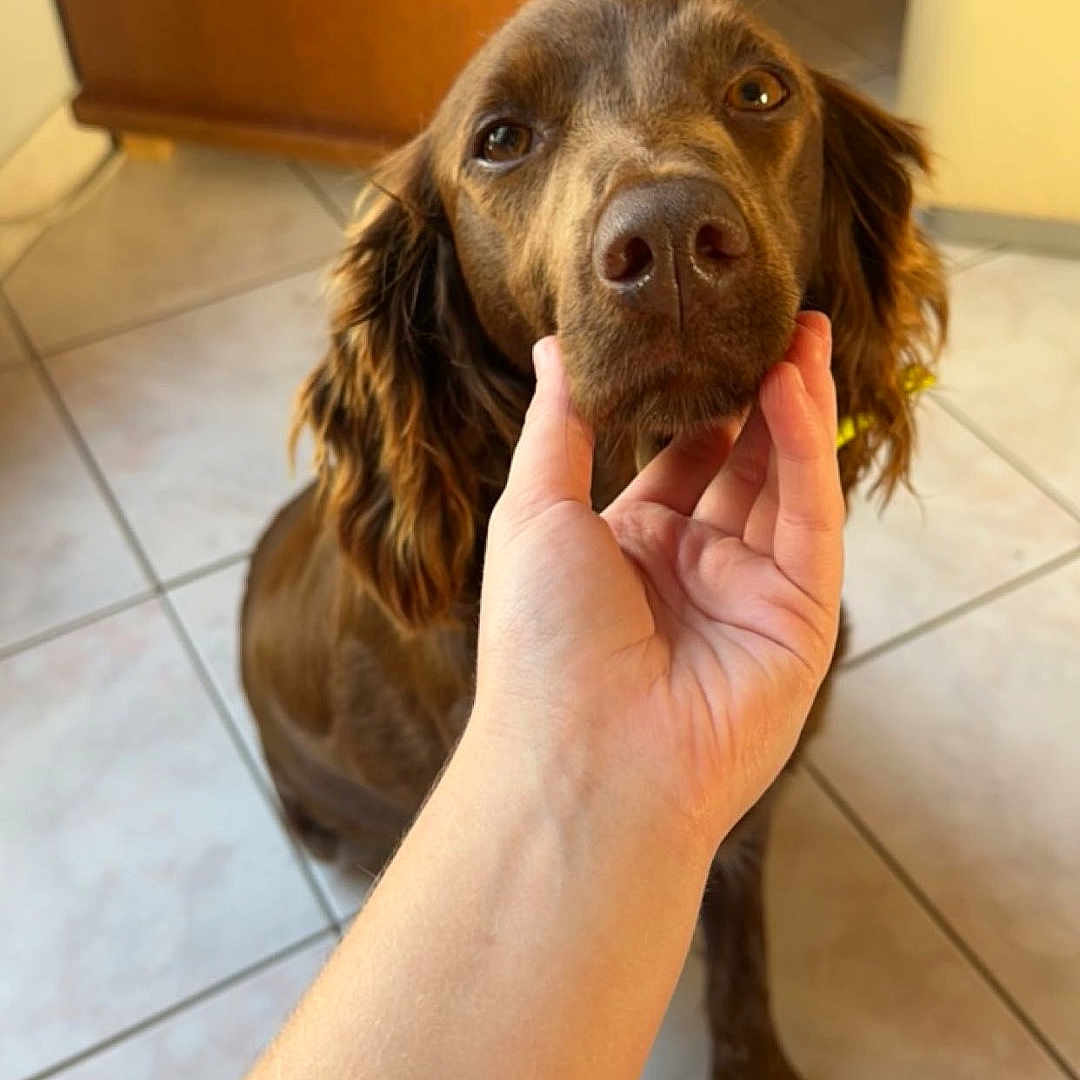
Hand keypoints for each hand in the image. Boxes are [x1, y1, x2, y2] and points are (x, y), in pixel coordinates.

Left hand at [472, 314, 843, 850]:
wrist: (580, 761)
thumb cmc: (540, 640)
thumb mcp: (536, 512)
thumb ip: (559, 426)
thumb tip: (556, 346)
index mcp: (631, 552)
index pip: (679, 464)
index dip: (699, 406)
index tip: (712, 341)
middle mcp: (693, 573)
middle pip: (742, 467)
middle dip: (760, 398)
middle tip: (778, 323)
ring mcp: (749, 597)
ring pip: (785, 485)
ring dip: (795, 409)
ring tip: (802, 332)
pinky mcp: (799, 620)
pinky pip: (808, 521)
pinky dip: (805, 452)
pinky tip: (795, 387)